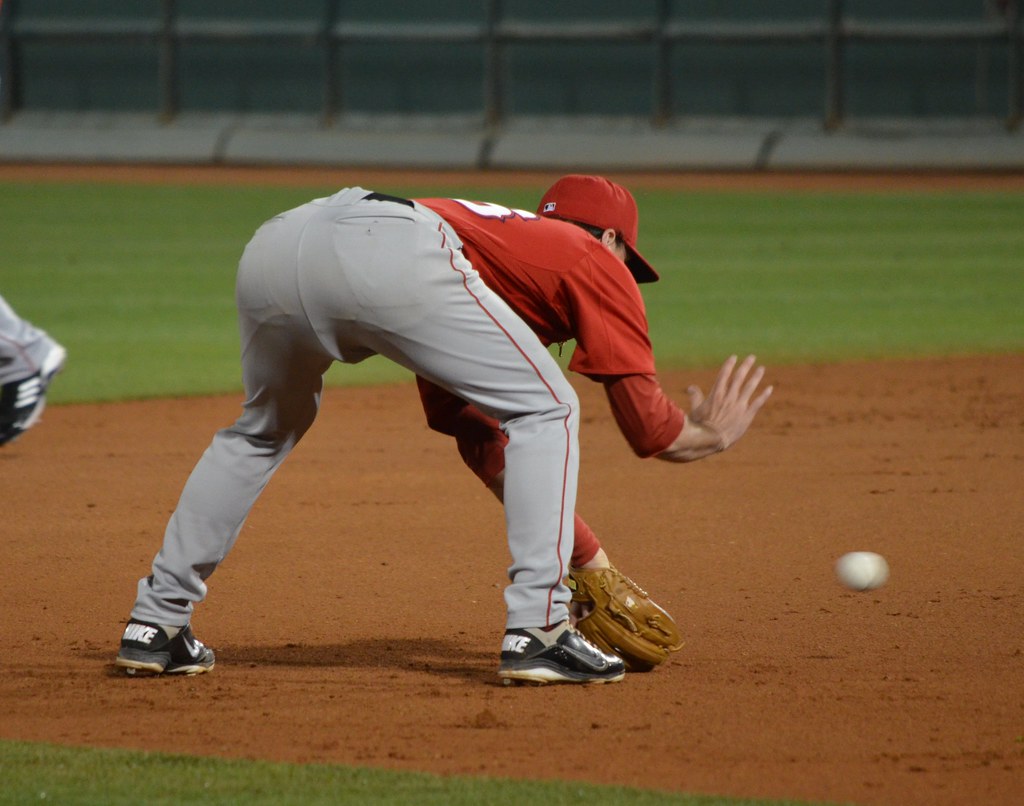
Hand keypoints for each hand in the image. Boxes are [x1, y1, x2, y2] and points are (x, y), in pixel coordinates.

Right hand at [658, 355, 772, 461]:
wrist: (712, 439)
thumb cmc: (700, 426)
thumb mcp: (695, 409)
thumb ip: (695, 396)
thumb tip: (691, 387)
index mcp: (716, 394)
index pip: (724, 375)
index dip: (729, 365)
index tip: (734, 357)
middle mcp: (729, 397)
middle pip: (739, 377)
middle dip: (746, 366)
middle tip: (752, 357)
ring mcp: (739, 405)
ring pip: (750, 387)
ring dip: (756, 377)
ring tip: (761, 368)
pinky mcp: (747, 416)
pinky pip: (758, 403)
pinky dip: (764, 395)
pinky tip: (770, 388)